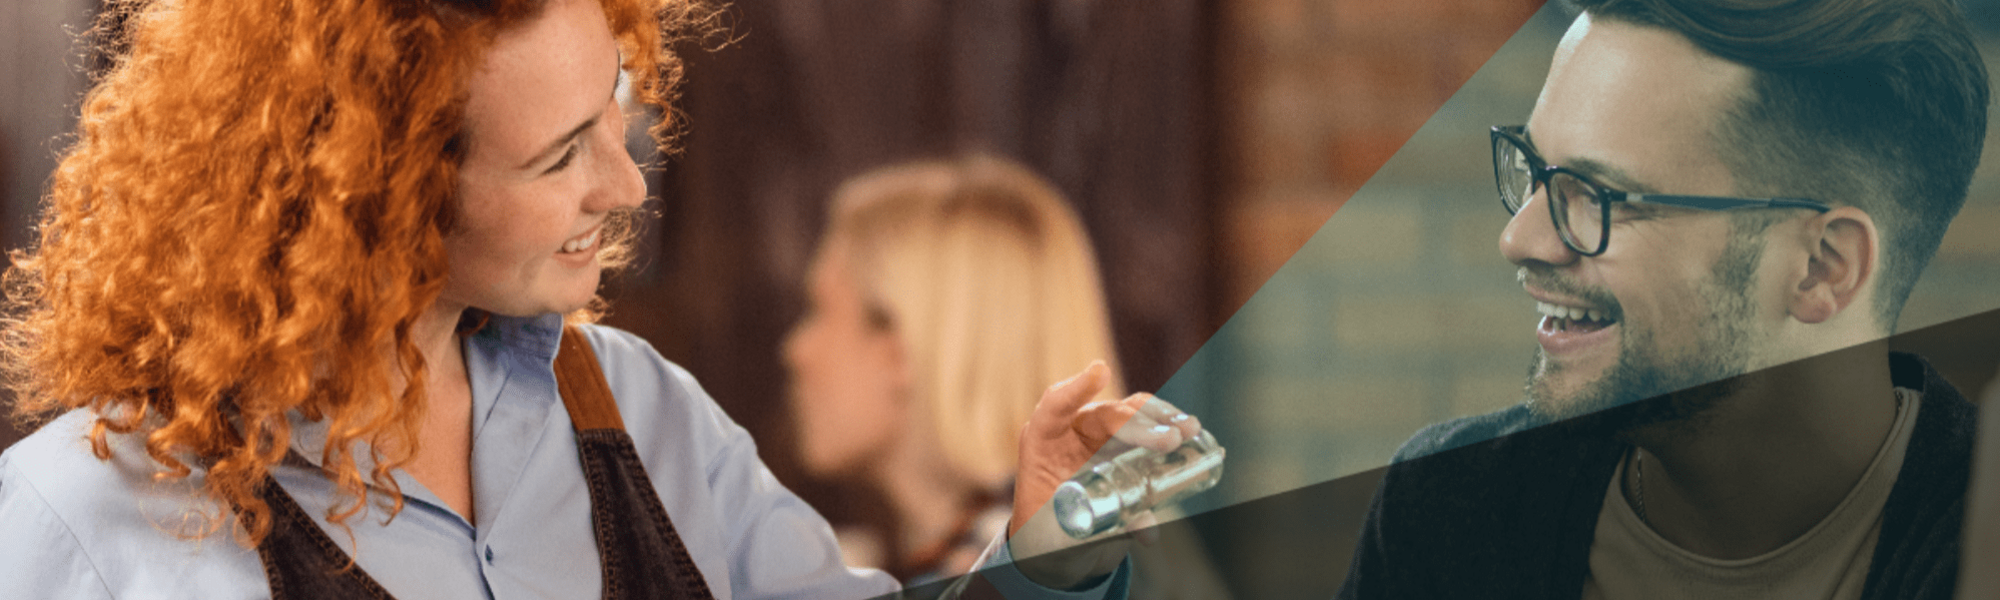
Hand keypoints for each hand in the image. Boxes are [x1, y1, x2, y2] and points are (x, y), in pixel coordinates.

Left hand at [1006, 361, 1203, 588]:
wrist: (1058, 549)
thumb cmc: (1046, 535)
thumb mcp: (1055, 534)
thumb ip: (1096, 528)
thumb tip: (1145, 526)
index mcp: (1044, 443)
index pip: (1055, 406)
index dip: (1076, 388)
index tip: (1101, 372)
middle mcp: (1073, 433)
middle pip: (1108, 414)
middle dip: (1141, 423)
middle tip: (1171, 438)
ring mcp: (1102, 439)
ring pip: (1134, 416)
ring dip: (1163, 420)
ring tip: (1189, 430)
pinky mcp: (1126, 452)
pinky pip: (1151, 438)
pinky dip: (1173, 441)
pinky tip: (1195, 447)